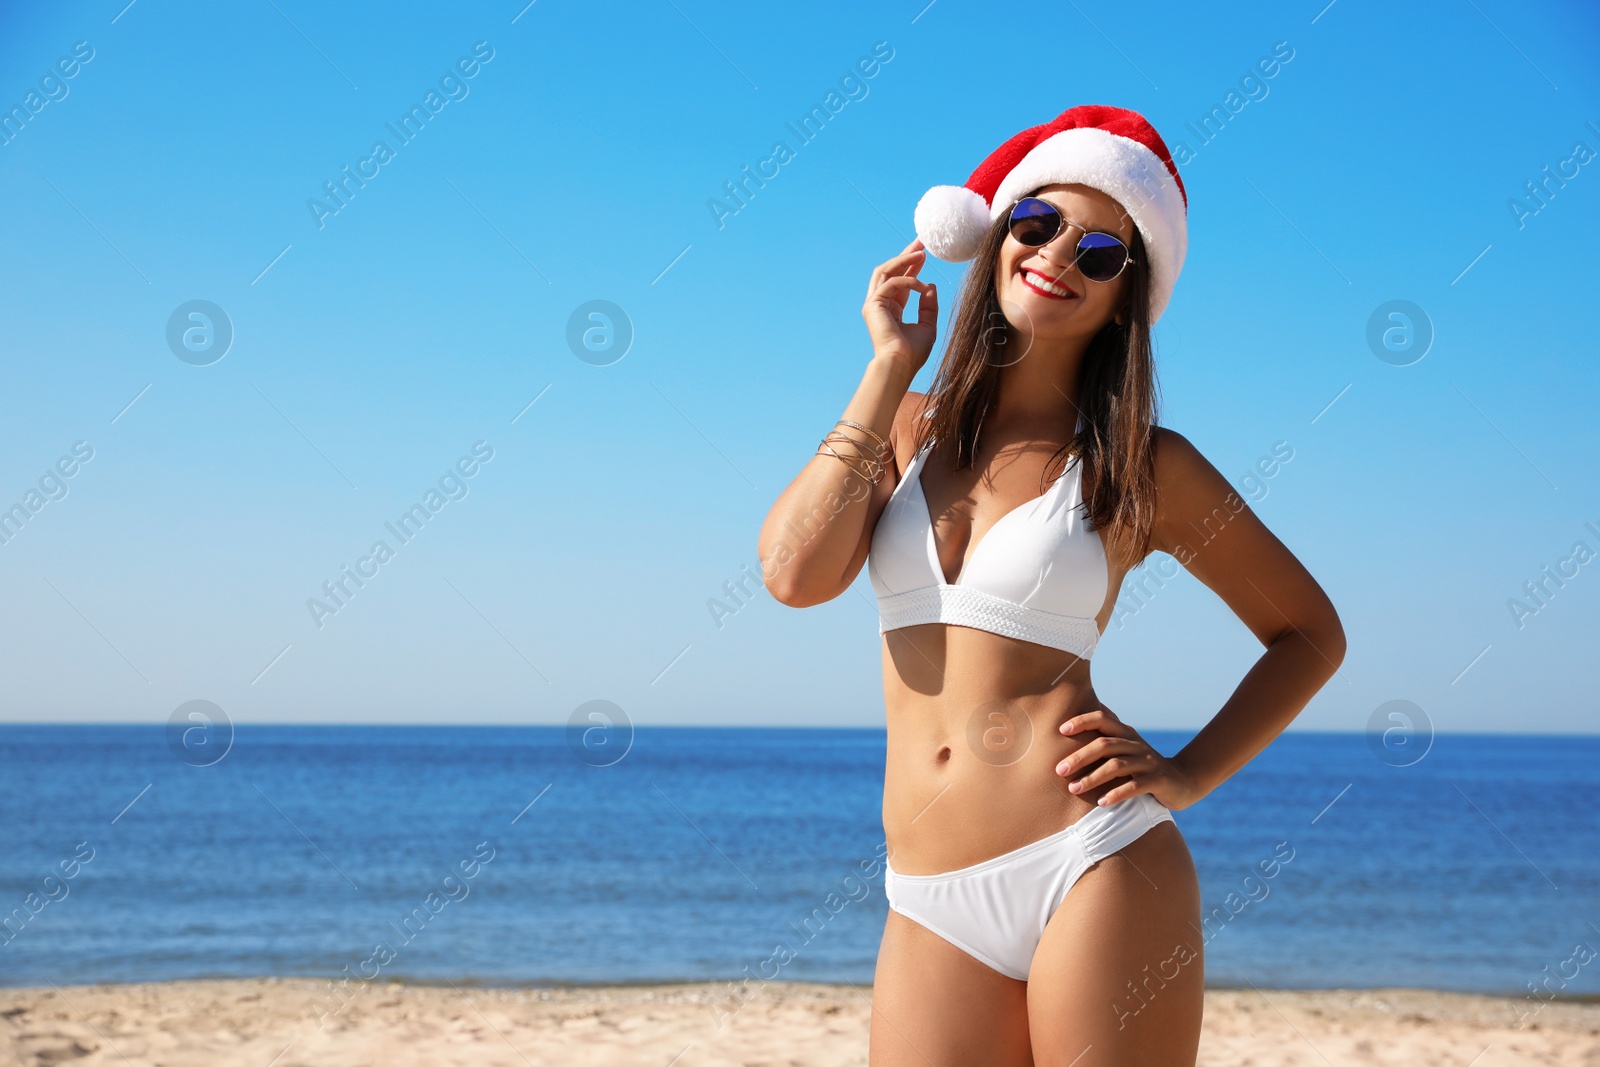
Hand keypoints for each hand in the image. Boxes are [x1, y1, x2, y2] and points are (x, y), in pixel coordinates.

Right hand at [862, 239, 938, 376]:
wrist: (900, 365)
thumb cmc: (912, 352)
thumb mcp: (927, 325)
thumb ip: (929, 306)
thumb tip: (931, 285)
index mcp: (891, 309)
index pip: (901, 281)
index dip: (912, 266)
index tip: (924, 253)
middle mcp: (880, 304)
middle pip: (890, 271)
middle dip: (906, 255)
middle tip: (921, 242)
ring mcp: (874, 304)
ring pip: (885, 271)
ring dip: (903, 260)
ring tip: (921, 252)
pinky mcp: (872, 304)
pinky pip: (891, 283)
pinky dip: (908, 281)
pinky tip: (922, 286)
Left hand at [1055, 706, 1204, 810]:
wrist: (1182, 780)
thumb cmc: (1144, 764)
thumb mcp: (1126, 745)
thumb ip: (1107, 732)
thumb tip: (1081, 711)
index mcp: (1126, 733)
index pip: (1103, 719)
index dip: (1082, 721)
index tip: (1061, 730)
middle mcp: (1136, 744)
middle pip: (1105, 744)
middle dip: (1080, 756)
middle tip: (1059, 770)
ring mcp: (1148, 762)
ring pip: (1116, 765)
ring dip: (1093, 778)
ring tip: (1074, 789)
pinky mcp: (1158, 780)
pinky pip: (1135, 786)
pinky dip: (1116, 793)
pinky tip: (1101, 803)